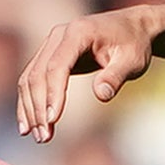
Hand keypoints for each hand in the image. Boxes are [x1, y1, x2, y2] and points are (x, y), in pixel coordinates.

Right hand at [16, 6, 164, 140]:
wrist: (133, 27)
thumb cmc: (134, 44)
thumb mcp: (133, 60)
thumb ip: (116, 76)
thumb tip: (101, 95)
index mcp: (79, 32)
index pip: (57, 66)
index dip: (53, 94)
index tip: (53, 120)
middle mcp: (59, 35)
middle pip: (38, 74)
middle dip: (38, 108)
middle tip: (44, 137)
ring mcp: (52, 44)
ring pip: (30, 78)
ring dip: (30, 108)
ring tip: (38, 136)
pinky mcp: (50, 55)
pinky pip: (33, 79)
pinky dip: (29, 102)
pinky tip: (29, 124)